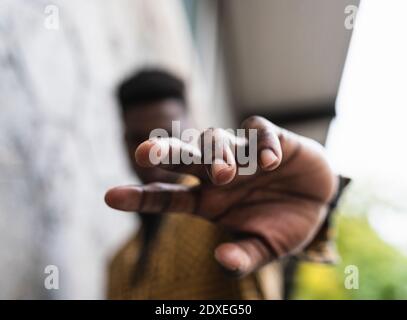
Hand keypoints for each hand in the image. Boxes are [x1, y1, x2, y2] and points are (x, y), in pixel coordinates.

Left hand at [105, 116, 337, 275]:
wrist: (319, 201)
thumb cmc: (285, 224)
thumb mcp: (267, 247)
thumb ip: (246, 256)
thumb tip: (224, 260)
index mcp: (209, 201)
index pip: (168, 198)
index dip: (141, 197)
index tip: (110, 196)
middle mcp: (219, 173)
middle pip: (185, 158)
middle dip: (165, 153)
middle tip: (144, 152)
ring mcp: (242, 153)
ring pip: (216, 139)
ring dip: (217, 154)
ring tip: (225, 174)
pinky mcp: (269, 137)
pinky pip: (259, 133)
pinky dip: (263, 145)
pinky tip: (272, 162)